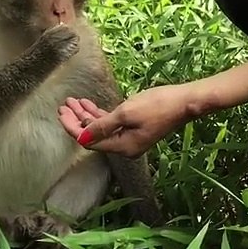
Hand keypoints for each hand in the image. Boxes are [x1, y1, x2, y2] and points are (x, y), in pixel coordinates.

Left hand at [57, 85, 196, 157]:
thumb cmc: (158, 105)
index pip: (89, 141)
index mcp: (123, 147)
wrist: (185, 102)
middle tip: (63, 105)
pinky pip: (112, 124)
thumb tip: (81, 136)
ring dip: (86, 115)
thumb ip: (102, 125)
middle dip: (77, 120)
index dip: (73, 127)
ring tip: (72, 101)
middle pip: (93, 136)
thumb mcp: (126, 113)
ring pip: (101, 128)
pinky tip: (88, 104)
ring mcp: (130, 138)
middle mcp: (125, 147)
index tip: (61, 113)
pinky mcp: (135, 128)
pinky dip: (99, 114)